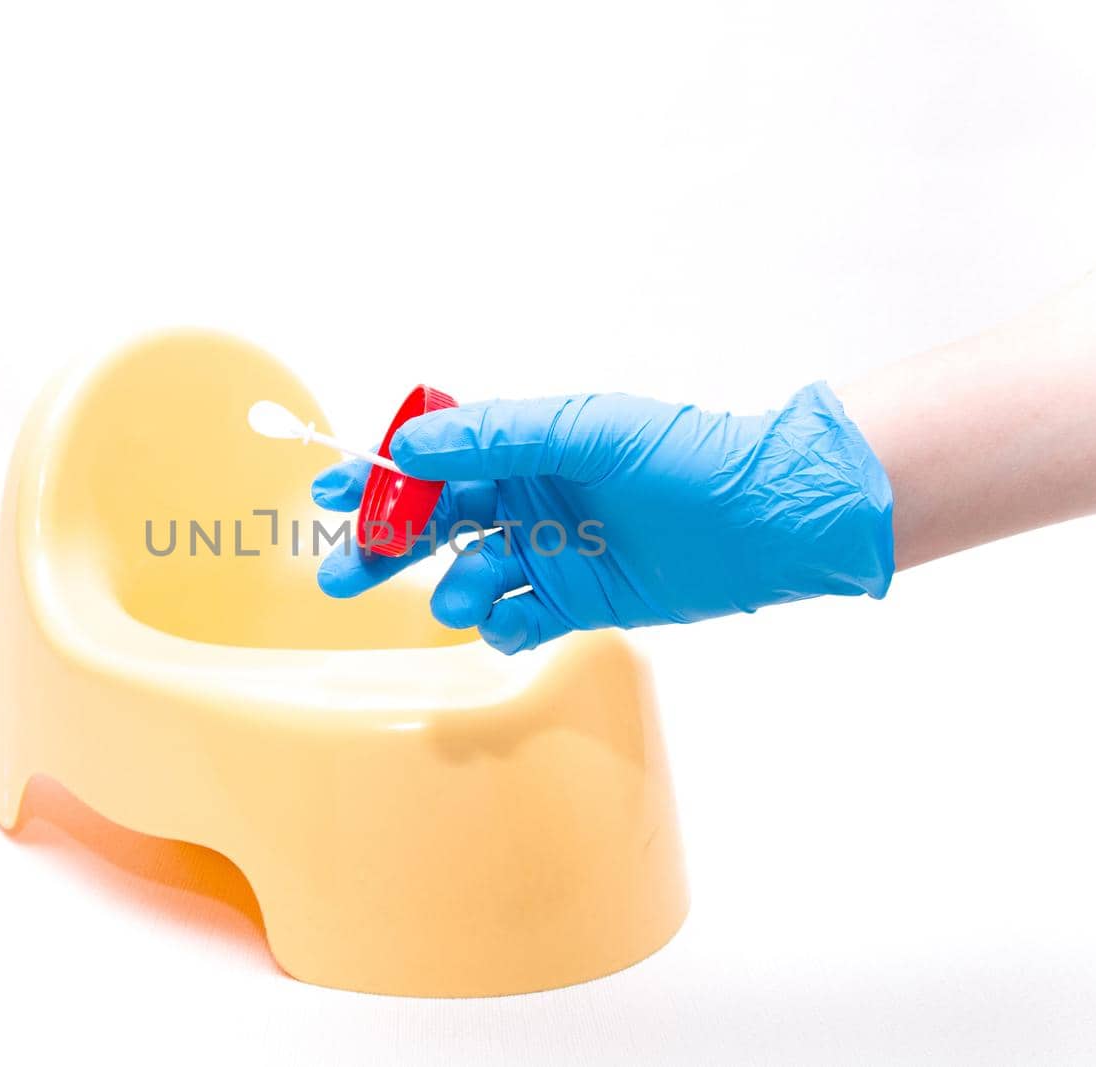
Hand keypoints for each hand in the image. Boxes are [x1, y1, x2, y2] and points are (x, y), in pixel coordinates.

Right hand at [312, 383, 893, 652]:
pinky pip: (517, 620)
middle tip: (340, 574)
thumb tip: (413, 445)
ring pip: (471, 577)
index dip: (378, 477)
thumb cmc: (685, 457)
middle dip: (386, 548)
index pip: (432, 463)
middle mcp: (530, 500)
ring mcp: (551, 554)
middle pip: (434, 526)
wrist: (766, 521)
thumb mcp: (588, 431)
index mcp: (525, 449)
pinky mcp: (578, 603)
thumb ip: (499, 435)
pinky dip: (504, 625)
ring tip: (465, 597)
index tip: (329, 493)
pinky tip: (512, 619)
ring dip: (455, 590)